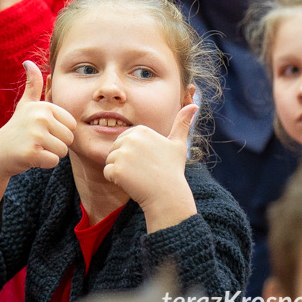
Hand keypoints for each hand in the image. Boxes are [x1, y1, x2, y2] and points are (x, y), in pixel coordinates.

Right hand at [0, 60, 74, 214]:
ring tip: (34, 148)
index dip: (59, 131)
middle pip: (69, 139)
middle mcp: (40, 117)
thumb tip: (28, 62)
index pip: (71, 125)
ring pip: (63, 151)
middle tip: (37, 141)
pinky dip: (44, 163)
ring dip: (50, 154)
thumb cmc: (16, 129)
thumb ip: (32, 85)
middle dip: (55, 144)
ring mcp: (36, 135)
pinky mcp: (32, 152)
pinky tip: (31, 157)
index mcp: (44, 106)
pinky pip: (53, 161)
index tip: (41, 130)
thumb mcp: (25, 105)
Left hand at [103, 104, 198, 231]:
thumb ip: (182, 123)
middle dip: (125, 162)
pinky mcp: (116, 169)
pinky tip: (132, 183)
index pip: (124, 140)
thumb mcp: (178, 144)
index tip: (148, 161)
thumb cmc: (172, 170)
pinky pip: (107, 173)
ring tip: (138, 176)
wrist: (168, 196)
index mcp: (142, 130)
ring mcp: (123, 154)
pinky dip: (116, 180)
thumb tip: (194, 105)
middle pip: (115, 149)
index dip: (134, 154)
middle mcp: (131, 138)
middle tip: (143, 170)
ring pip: (110, 161)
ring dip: (120, 171)